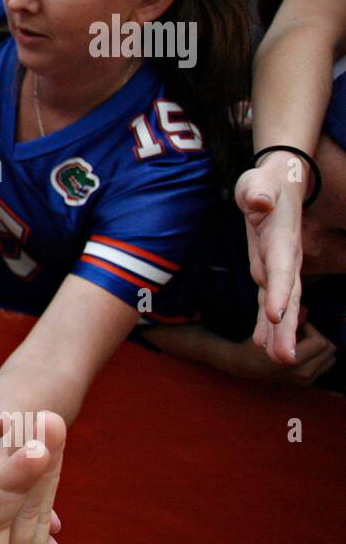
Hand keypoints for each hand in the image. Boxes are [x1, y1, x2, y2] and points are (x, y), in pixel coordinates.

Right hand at [223, 308, 336, 383]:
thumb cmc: (255, 345)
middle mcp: (303, 374)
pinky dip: (317, 357)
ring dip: (319, 349)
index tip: (296, 327)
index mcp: (293, 362)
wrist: (244, 366)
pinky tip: (301, 353)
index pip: (320, 342)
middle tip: (300, 335)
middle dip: (317, 339)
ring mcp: (305, 381)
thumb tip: (306, 309)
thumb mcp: (268, 330)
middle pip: (329, 350)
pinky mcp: (306, 383)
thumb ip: (290, 321)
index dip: (310, 329)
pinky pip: (324, 365)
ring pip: (330, 358)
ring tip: (301, 344)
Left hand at [236, 158, 303, 363]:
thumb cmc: (264, 183)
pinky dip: (267, 322)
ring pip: (280, 304)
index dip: (280, 291)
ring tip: (279, 360)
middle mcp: (285, 258)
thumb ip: (258, 193)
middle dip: (285, 327)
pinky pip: (269, 300)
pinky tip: (262, 344)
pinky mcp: (269, 270)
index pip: (281, 267)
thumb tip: (260, 203)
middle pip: (287, 295)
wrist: (278, 185)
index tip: (276, 315)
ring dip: (279, 333)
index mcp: (282, 239)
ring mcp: (279, 266)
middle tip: (285, 358)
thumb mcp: (257, 182)